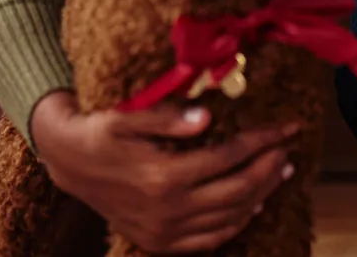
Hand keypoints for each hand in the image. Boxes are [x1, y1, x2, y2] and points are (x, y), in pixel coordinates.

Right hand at [30, 91, 296, 252]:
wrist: (69, 162)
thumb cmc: (101, 131)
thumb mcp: (127, 115)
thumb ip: (167, 117)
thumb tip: (207, 118)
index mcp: (163, 174)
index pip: (228, 156)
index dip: (262, 140)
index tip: (286, 127)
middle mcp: (168, 208)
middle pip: (237, 190)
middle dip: (269, 168)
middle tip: (287, 149)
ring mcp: (165, 231)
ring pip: (229, 217)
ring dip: (260, 194)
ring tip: (279, 172)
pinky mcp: (160, 242)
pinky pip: (210, 239)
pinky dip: (237, 222)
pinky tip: (252, 205)